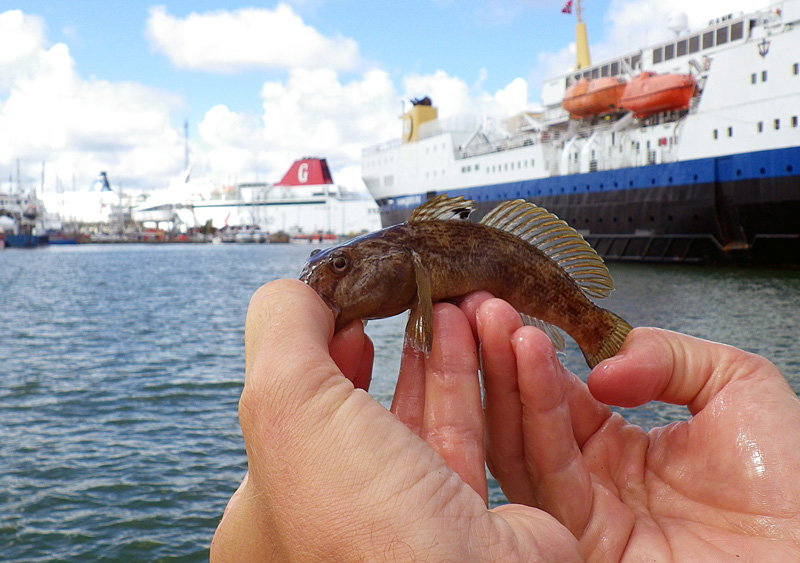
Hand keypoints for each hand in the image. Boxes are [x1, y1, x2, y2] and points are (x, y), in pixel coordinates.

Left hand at [210, 280, 580, 561]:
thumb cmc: (360, 519)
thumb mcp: (286, 404)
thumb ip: (281, 331)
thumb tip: (296, 289)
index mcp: (273, 513)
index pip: (295, 418)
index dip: (322, 356)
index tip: (349, 310)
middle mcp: (340, 522)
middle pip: (366, 413)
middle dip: (393, 347)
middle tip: (411, 296)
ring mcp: (408, 526)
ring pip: (425, 420)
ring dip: (443, 354)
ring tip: (455, 302)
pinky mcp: (470, 523)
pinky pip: (473, 438)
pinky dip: (480, 383)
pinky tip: (486, 337)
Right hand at [464, 294, 799, 560]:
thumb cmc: (794, 488)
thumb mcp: (734, 385)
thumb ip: (665, 355)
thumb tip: (601, 366)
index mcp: (621, 448)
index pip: (557, 393)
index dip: (531, 349)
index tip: (509, 305)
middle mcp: (595, 480)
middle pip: (526, 416)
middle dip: (500, 355)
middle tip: (479, 305)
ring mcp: (586, 512)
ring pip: (522, 441)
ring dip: (505, 376)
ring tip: (495, 321)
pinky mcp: (585, 542)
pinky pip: (548, 472)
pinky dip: (534, 411)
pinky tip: (530, 361)